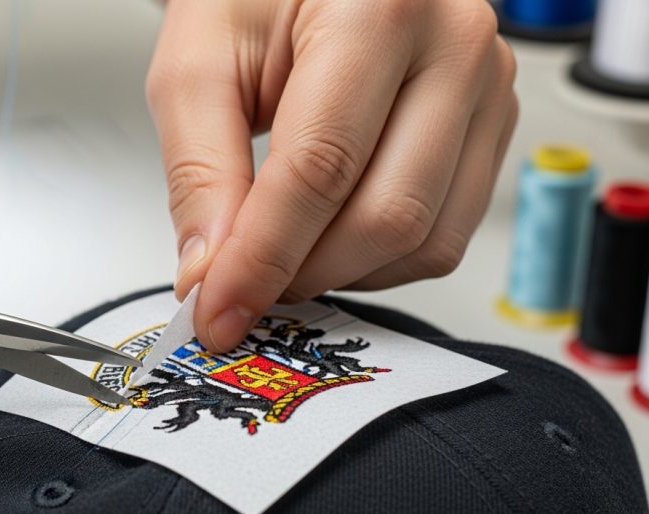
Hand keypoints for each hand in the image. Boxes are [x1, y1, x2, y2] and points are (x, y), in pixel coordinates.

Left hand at [146, 0, 517, 351]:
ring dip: (341, 273)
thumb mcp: (197, 65)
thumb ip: (200, 172)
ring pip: (426, 239)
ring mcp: (486, 88)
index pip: (322, 167)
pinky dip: (379, 261)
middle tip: (242, 286)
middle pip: (387, 215)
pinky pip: (445, 235)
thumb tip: (211, 273)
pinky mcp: (491, 128)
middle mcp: (455, 43)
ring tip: (282, 253)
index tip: (219, 308)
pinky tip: (330, 236)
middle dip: (302, 272)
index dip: (264, 256)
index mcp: (378, 7)